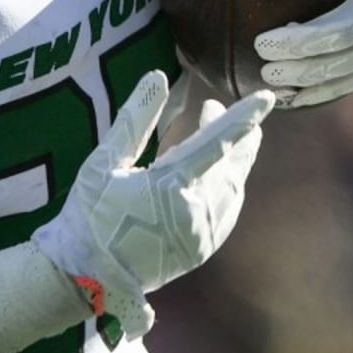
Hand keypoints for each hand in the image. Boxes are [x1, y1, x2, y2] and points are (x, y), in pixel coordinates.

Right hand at [31, 70, 273, 335]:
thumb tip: (157, 77)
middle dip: (235, 133)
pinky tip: (217, 173)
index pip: (216, 143)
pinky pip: (227, 210)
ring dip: (232, 158)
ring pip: (233, 187)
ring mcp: (203, 235)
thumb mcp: (103, 162)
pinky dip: (227, 184)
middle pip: (232, 164)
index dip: (242, 118)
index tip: (266, 98)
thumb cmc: (89, 214)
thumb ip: (135, 119)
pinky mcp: (202, 250)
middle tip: (217, 107)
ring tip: (218, 135)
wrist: (87, 276)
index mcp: (170, 187)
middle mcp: (196, 212)